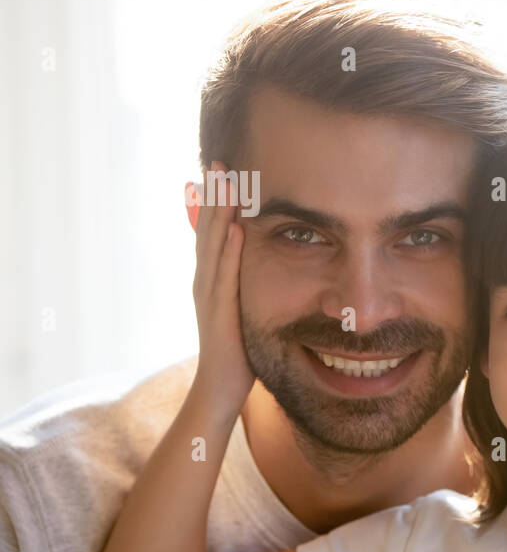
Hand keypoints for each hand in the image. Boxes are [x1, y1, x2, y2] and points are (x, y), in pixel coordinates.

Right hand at [188, 162, 254, 417]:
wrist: (220, 389)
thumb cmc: (236, 352)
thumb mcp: (241, 310)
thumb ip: (243, 288)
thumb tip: (257, 270)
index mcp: (211, 281)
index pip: (212, 234)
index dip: (215, 203)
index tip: (221, 173)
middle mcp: (205, 282)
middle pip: (207, 231)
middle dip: (212, 196)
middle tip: (217, 162)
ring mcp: (210, 296)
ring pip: (213, 246)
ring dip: (219, 214)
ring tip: (223, 182)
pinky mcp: (221, 312)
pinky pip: (226, 276)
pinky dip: (231, 251)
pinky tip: (238, 229)